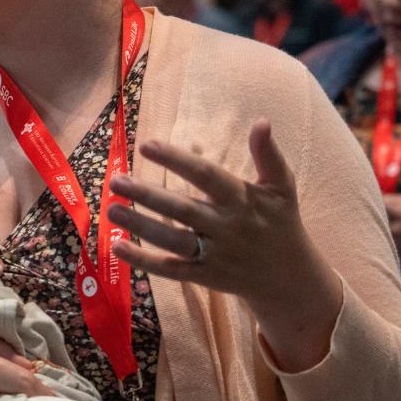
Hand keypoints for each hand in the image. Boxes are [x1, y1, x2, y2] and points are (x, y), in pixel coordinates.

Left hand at [107, 120, 342, 371]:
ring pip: (172, 240)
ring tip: (111, 210)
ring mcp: (214, 254)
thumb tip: (262, 121)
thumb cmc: (281, 222)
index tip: (146, 145)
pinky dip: (144, 261)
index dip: (177, 160)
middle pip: (182, 209)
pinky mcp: (204, 276)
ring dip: (140, 226)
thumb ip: (268, 155)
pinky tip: (117, 247)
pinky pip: (170, 269)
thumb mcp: (282, 187)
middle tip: (115, 181)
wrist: (290, 279)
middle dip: (147, 196)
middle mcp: (226, 227)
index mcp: (243, 200)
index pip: (206, 176)